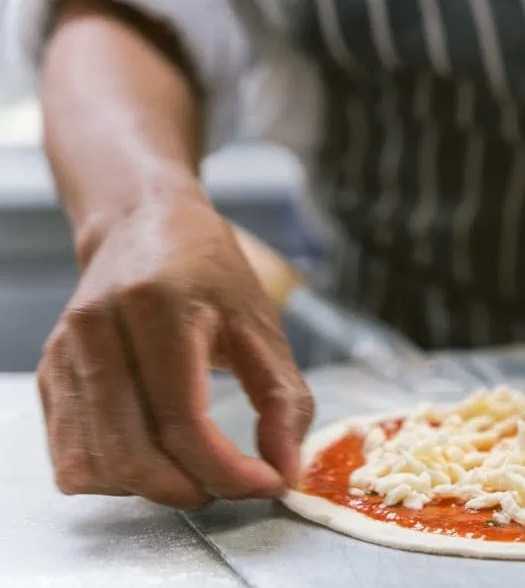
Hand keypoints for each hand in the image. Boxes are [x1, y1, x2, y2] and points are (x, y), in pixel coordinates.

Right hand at [37, 194, 314, 507]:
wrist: (142, 224)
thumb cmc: (207, 270)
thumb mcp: (262, 324)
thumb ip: (284, 399)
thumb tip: (287, 469)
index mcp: (156, 306)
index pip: (182, 420)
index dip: (228, 470)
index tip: (267, 482)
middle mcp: (97, 330)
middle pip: (131, 453)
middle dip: (192, 488)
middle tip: (234, 485)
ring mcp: (64, 354)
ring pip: (95, 465)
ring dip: (154, 488)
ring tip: (199, 471)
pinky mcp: (49, 375)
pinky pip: (71, 456)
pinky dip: (118, 477)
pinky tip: (158, 458)